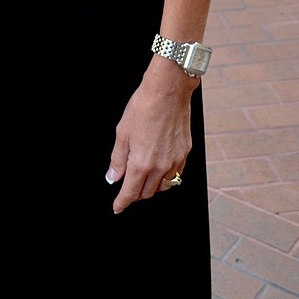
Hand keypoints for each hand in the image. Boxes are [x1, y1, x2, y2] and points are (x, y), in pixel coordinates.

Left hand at [104, 62, 193, 213]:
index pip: (130, 192)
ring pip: (163, 186)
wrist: (168, 91)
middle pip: (147, 192)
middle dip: (136, 193)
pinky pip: (176, 174)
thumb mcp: (122, 132)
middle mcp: (161, 166)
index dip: (122, 202)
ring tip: (142, 178)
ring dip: (152, 186)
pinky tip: (159, 167)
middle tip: (127, 188)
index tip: (117, 207)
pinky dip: (166, 176)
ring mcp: (175, 161)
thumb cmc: (143, 107)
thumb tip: (112, 177)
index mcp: (142, 163)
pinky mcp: (185, 153)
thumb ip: (117, 159)